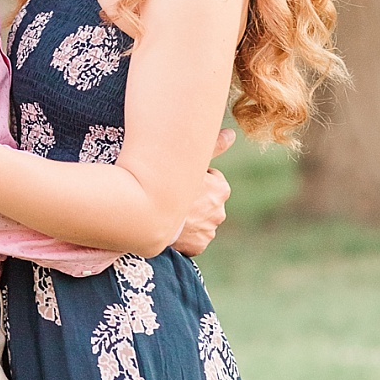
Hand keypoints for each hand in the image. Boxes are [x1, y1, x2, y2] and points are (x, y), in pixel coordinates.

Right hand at [170, 129, 236, 255]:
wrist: (147, 212)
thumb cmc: (166, 180)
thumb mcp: (189, 159)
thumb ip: (213, 146)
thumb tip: (233, 134)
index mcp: (221, 188)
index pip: (210, 180)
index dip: (193, 179)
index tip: (177, 179)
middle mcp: (220, 211)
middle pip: (207, 202)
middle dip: (194, 200)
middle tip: (170, 196)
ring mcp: (209, 230)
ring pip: (200, 221)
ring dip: (189, 219)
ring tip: (168, 212)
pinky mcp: (199, 245)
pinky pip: (193, 240)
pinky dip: (184, 236)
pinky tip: (171, 228)